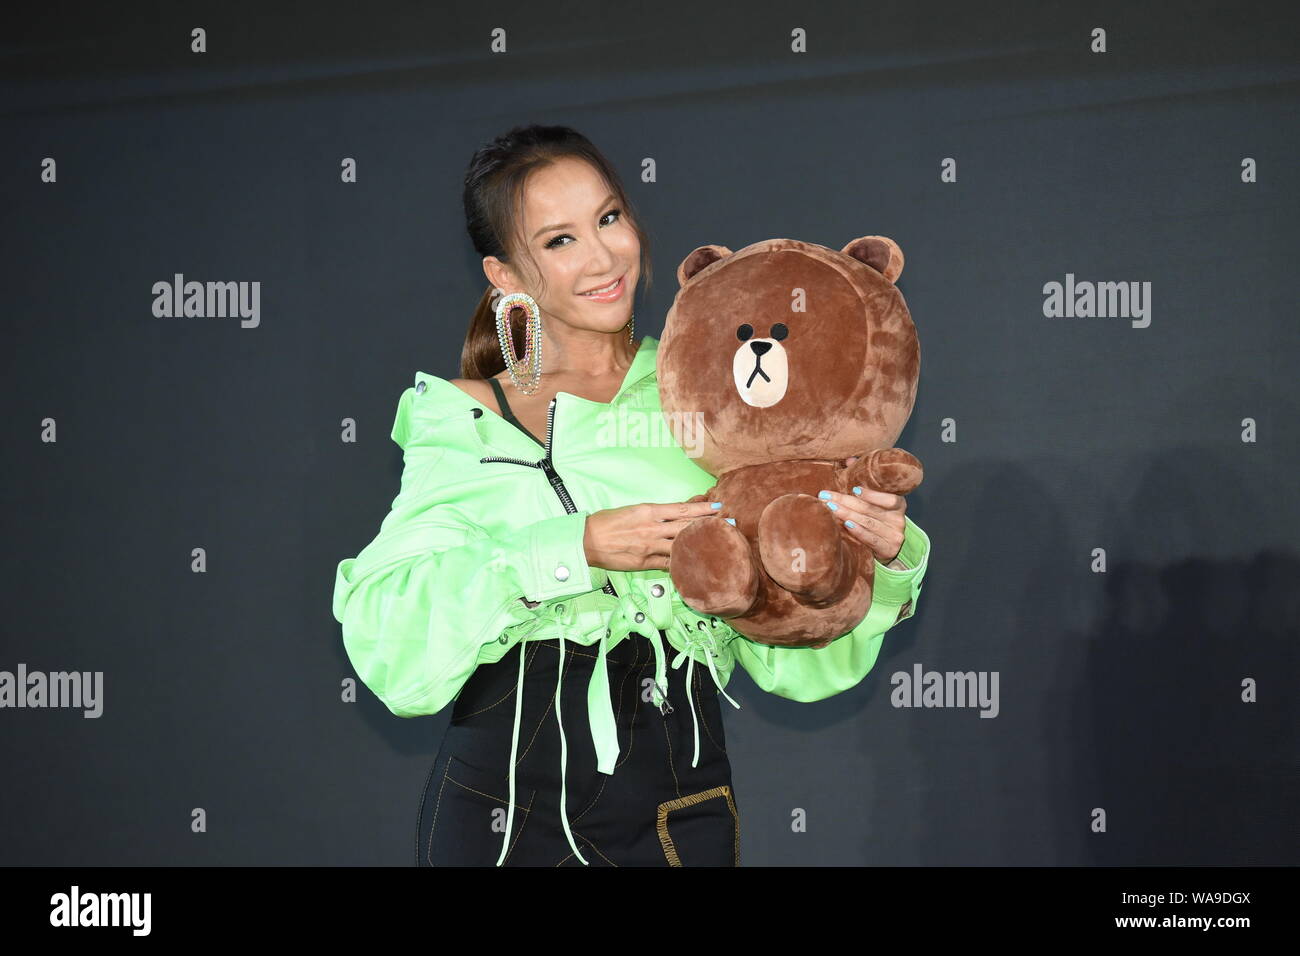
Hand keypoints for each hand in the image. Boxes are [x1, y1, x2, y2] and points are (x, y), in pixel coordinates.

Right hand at [583, 499, 722, 571]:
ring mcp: (649, 547)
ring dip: (699, 543)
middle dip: (708, 524)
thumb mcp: (632, 510)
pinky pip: (668, 563)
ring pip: (680, 545)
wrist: (587, 540)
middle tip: (728, 522)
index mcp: (648, 511)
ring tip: (717, 542)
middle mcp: (652, 528)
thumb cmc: (607, 522)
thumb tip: (675, 512)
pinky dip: (681, 561)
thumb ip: (654, 513)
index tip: (717, 506)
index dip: (702, 508)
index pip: (681, 509)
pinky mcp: (644, 562)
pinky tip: (694, 561)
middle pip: (686, 526)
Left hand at [819, 455, 906, 563]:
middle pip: (871, 510)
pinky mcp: (888, 549)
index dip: (872, 494)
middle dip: (846, 501)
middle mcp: (899, 520)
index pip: (890, 499)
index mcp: (898, 505)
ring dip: (847, 514)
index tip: (854, 489)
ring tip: (831, 508)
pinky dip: (858, 531)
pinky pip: (871, 539)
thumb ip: (865, 479)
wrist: (886, 546)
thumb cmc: (876, 517)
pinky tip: (847, 524)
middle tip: (826, 496)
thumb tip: (850, 460)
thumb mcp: (875, 500)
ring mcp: (894, 536)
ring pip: (868, 523)